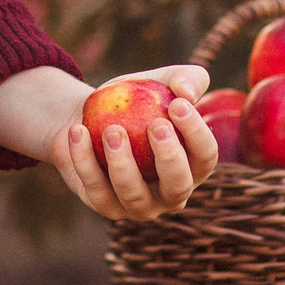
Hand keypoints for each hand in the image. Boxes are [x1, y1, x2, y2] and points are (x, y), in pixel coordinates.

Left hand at [52, 63, 218, 220]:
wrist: (90, 117)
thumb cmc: (137, 101)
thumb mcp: (160, 82)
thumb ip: (186, 78)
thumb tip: (186, 92)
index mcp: (192, 166)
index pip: (206, 156)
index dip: (196, 133)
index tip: (177, 104)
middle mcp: (171, 193)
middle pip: (178, 186)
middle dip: (169, 157)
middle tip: (155, 124)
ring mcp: (139, 205)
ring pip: (134, 195)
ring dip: (123, 163)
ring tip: (111, 129)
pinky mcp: (106, 206)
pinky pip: (96, 190)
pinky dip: (85, 161)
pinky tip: (78, 132)